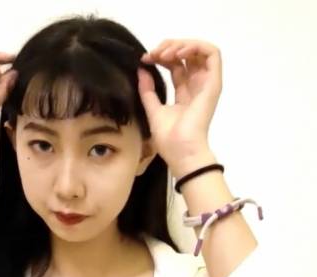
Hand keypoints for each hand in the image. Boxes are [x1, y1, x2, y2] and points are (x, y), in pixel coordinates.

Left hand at [137, 39, 221, 172]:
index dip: (161, 57)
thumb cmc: (169, 139)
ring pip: (200, 51)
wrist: (182, 151)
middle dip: (168, 48)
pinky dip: (195, 47)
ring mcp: (206, 84)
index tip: (145, 59)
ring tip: (164, 54)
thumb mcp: (153, 110)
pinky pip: (212, 53)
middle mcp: (196, 86)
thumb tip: (142, 70)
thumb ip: (148, 92)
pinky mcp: (213, 83)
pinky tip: (178, 54)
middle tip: (153, 54)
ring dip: (181, 45)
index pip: (175, 66)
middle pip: (187, 56)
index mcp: (184, 94)